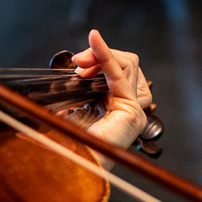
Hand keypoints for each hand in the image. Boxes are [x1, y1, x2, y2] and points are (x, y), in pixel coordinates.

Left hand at [70, 29, 150, 148]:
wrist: (69, 161)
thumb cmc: (68, 140)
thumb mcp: (73, 104)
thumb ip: (78, 86)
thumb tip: (74, 66)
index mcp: (115, 105)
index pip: (117, 69)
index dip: (98, 59)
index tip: (76, 62)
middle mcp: (128, 106)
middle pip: (126, 63)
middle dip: (100, 55)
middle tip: (78, 63)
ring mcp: (134, 109)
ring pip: (128, 64)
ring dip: (102, 56)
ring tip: (80, 65)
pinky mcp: (132, 111)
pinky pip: (120, 73)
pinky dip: (105, 54)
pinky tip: (94, 40)